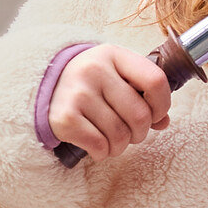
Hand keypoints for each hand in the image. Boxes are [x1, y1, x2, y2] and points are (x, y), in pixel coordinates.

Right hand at [48, 44, 172, 161]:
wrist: (43, 88)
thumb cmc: (90, 84)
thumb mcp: (116, 76)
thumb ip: (143, 94)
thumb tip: (163, 122)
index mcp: (114, 54)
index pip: (156, 81)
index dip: (162, 105)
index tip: (154, 115)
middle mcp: (94, 70)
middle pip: (140, 115)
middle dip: (140, 133)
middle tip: (130, 134)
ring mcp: (78, 93)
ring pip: (120, 135)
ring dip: (120, 146)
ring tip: (112, 141)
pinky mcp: (64, 118)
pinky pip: (99, 145)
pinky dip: (102, 153)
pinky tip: (97, 147)